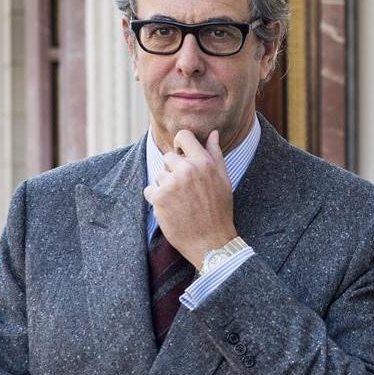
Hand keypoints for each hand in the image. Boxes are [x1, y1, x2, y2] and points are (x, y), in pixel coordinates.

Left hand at [143, 129, 237, 267]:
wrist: (211, 242)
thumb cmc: (219, 210)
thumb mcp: (223, 179)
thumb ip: (216, 153)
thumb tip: (212, 133)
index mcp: (204, 162)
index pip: (183, 136)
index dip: (180, 143)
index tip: (181, 153)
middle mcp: (187, 170)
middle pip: (168, 157)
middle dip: (174, 170)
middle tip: (185, 189)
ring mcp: (171, 183)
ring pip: (159, 174)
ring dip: (165, 186)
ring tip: (180, 202)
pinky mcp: (158, 198)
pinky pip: (150, 189)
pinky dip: (156, 199)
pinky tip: (171, 209)